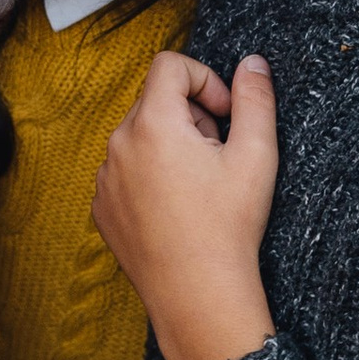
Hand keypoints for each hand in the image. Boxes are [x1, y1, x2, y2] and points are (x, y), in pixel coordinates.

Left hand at [93, 48, 278, 359]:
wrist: (197, 296)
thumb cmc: (228, 227)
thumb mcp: (256, 156)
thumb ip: (256, 99)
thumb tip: (252, 63)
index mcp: (152, 124)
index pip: (170, 65)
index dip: (205, 80)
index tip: (226, 115)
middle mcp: (118, 145)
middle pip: (155, 101)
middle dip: (191, 117)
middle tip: (219, 157)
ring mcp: (105, 178)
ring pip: (139, 137)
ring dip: (170, 146)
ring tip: (199, 187)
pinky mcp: (101, 208)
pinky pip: (124, 172)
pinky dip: (149, 176)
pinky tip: (177, 210)